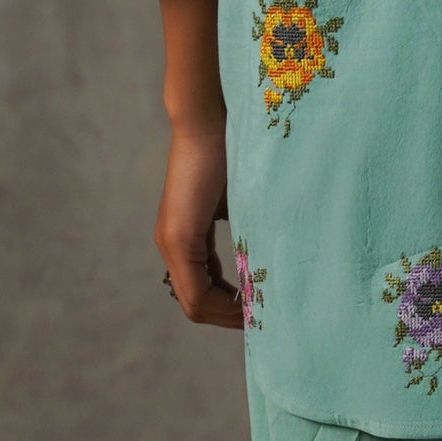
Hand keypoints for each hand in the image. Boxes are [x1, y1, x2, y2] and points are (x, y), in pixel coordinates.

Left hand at [153, 122, 242, 328]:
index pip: (201, 295)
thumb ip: (246, 239)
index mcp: (184, 240)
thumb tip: (270, 269)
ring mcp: (171, 242)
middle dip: (228, 318)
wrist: (210, 121)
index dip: (229, 311)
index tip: (258, 311)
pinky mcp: (177, 236)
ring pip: (194, 302)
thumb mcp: (242, 209)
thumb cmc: (234, 155)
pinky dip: (222, 301)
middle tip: (260, 319)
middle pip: (196, 307)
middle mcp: (171, 245)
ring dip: (226, 313)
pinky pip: (195, 289)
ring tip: (255, 313)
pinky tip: (246, 300)